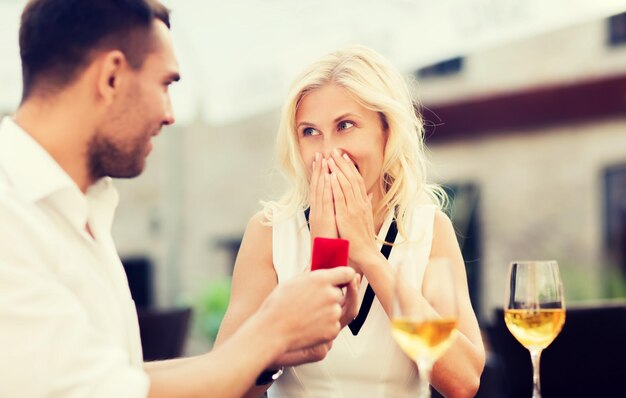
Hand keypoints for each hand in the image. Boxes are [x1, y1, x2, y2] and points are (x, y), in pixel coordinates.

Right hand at [268, 273, 359, 367]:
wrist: (272, 331)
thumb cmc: (278, 305)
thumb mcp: (293, 281)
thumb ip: (311, 272)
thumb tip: (318, 262)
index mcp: (321, 279)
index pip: (347, 273)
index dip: (347, 275)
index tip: (345, 278)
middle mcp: (330, 295)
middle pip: (340, 292)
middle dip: (330, 295)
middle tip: (313, 300)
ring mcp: (333, 314)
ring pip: (337, 309)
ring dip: (327, 310)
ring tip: (307, 314)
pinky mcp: (333, 330)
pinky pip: (334, 324)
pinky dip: (324, 324)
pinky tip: (308, 323)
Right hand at [309, 152, 337, 241]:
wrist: (326, 259)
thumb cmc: (331, 245)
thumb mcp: (333, 226)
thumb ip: (336, 213)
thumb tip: (342, 203)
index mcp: (319, 212)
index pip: (318, 189)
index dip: (319, 175)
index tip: (321, 161)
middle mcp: (317, 211)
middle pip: (317, 186)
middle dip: (318, 170)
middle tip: (320, 154)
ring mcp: (319, 214)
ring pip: (319, 190)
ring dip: (321, 174)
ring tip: (322, 159)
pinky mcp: (324, 219)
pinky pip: (325, 200)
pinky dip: (326, 188)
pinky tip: (328, 177)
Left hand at [327, 150, 378, 267]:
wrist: (366, 253)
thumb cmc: (364, 237)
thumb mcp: (367, 217)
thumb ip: (367, 204)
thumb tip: (370, 194)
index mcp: (363, 203)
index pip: (357, 180)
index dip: (350, 167)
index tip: (344, 156)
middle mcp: (359, 203)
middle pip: (351, 178)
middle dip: (343, 164)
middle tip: (335, 151)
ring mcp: (353, 208)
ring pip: (346, 184)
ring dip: (338, 170)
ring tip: (331, 158)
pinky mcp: (346, 215)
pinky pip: (340, 197)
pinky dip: (336, 185)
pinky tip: (331, 176)